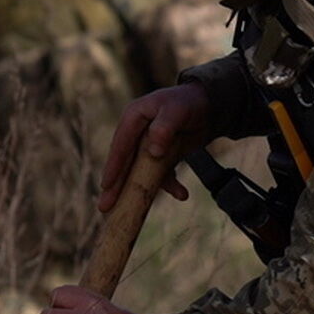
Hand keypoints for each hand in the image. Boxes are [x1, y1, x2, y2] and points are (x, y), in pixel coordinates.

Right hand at [98, 83, 212, 211]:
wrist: (209, 104)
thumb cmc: (188, 103)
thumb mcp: (176, 111)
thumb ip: (164, 128)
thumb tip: (153, 152)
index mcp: (133, 118)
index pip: (120, 145)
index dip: (113, 167)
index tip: (106, 186)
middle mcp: (136, 133)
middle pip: (125, 163)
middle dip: (116, 186)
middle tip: (104, 207)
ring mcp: (148, 145)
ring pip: (141, 172)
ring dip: (141, 191)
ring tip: (135, 210)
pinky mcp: (161, 155)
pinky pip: (162, 173)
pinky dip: (171, 185)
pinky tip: (182, 194)